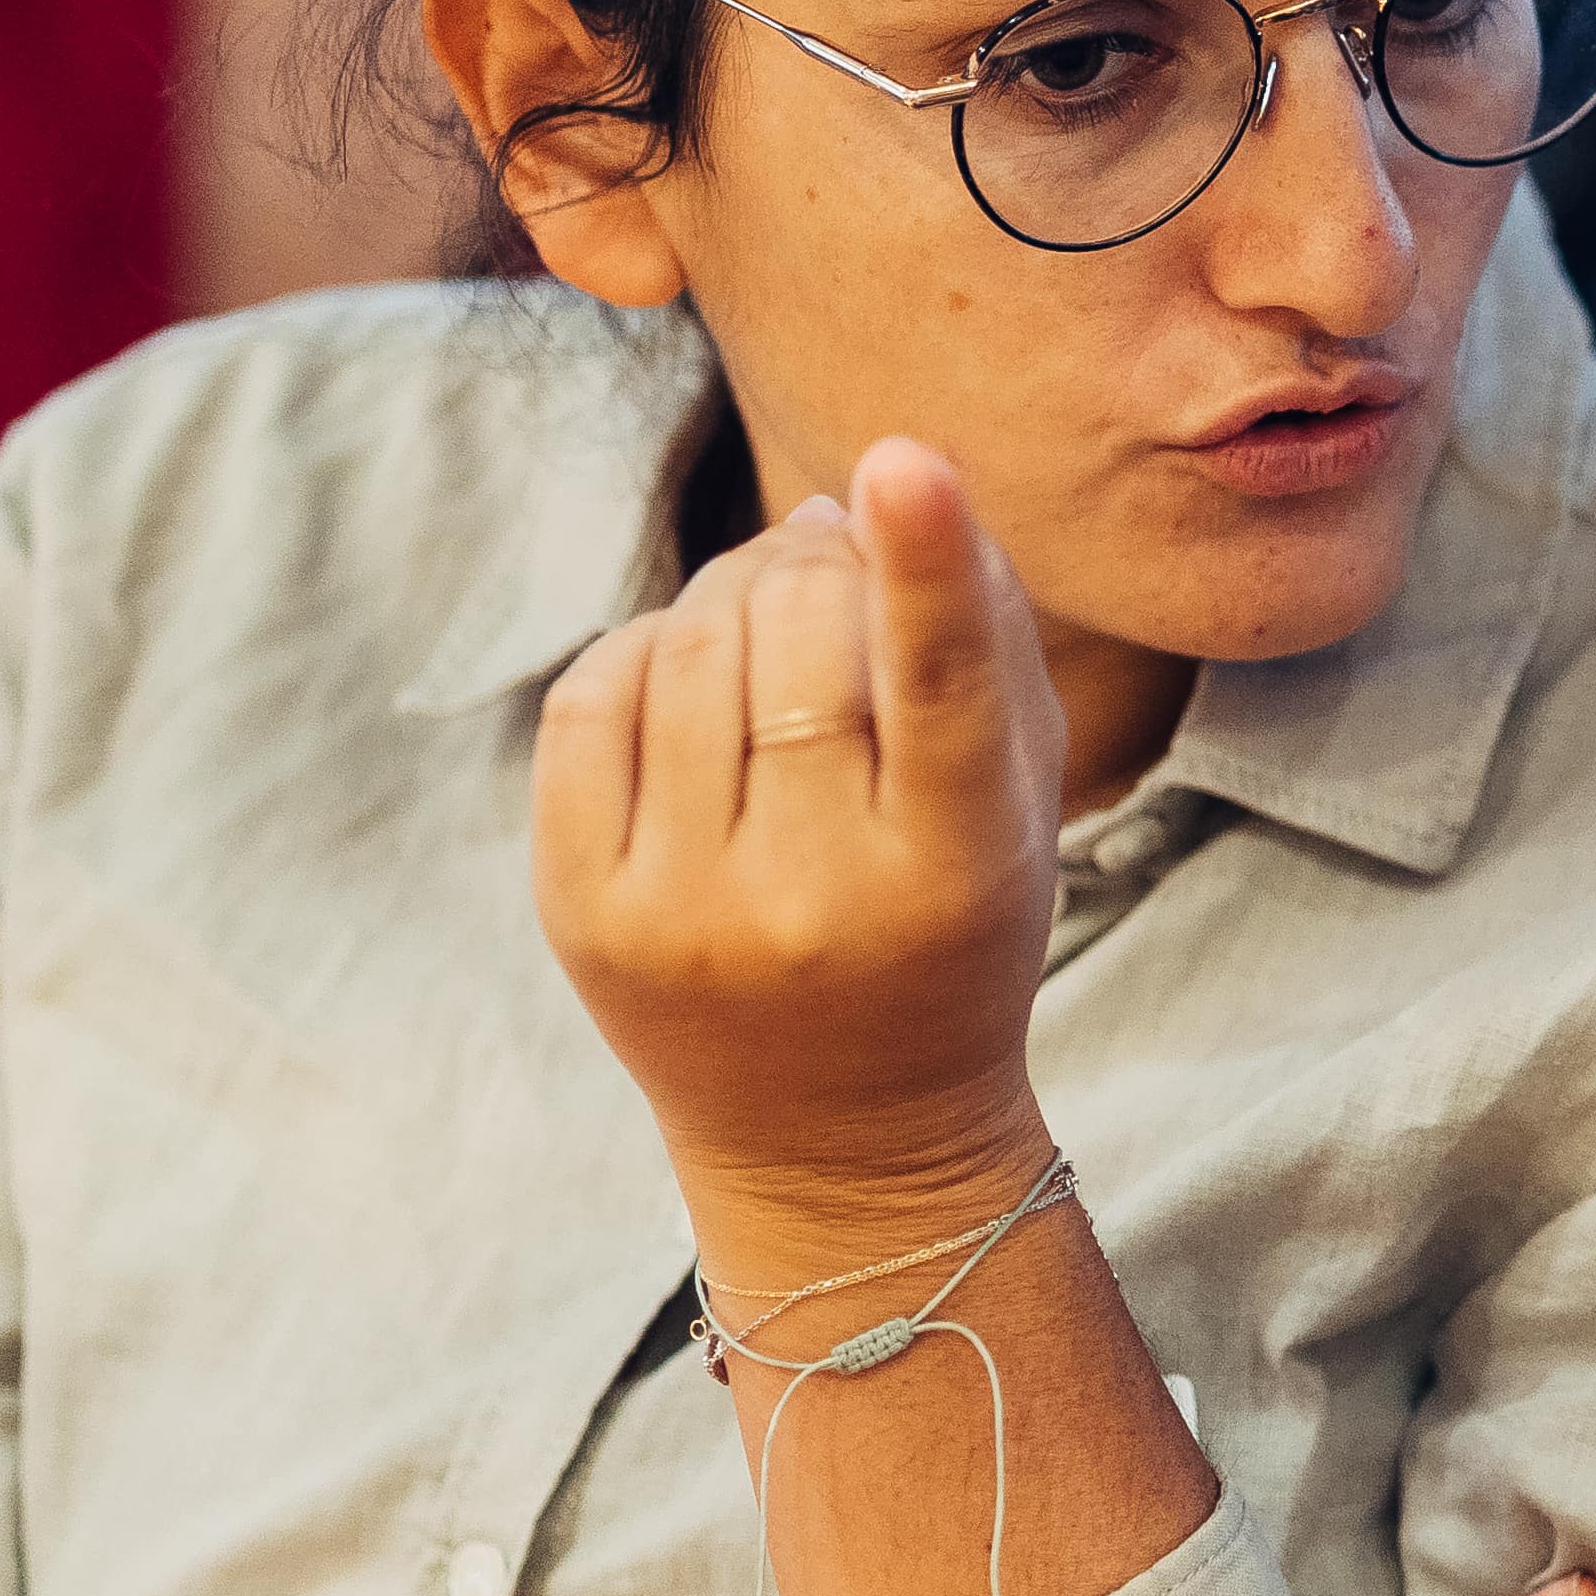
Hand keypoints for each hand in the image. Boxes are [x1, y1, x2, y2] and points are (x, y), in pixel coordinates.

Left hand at [535, 445, 1065, 1207]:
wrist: (840, 1138)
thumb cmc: (951, 933)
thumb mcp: (1014, 809)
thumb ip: (979, 645)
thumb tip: (863, 494)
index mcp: (954, 874)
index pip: (939, 694)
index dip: (922, 567)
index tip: (901, 457)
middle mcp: (812, 902)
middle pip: (798, 638)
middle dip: (817, 559)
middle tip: (839, 552)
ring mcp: (683, 912)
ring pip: (689, 648)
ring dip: (734, 592)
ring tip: (775, 617)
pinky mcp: (581, 913)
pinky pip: (592, 697)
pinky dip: (645, 649)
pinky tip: (692, 681)